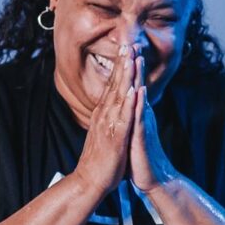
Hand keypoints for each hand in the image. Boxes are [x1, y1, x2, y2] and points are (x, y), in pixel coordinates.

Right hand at [74, 45, 136, 198]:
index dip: (120, 68)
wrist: (90, 181)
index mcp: (103, 114)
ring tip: (131, 58)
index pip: (112, 86)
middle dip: (123, 64)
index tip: (126, 50)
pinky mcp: (115, 137)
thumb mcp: (105, 133)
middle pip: (115, 85)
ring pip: (119, 96)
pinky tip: (134, 89)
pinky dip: (129, 102)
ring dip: (126, 76)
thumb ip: (108, 119)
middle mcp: (104, 115)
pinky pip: (124, 117)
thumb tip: (111, 109)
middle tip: (129, 43)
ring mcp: (109, 125)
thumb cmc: (100, 160)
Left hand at [128, 50, 176, 192]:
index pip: (133, 88)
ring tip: (138, 59)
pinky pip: (140, 118)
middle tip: (134, 43)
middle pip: (138, 86)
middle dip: (135, 66)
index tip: (127, 50)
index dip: (130, 69)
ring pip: (140, 98)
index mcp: (138, 115)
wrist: (155, 179)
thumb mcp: (134, 134)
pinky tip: (139, 91)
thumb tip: (130, 107)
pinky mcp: (142, 138)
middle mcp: (143, 117)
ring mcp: (143, 126)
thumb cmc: (142, 159)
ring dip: (139, 78)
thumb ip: (132, 119)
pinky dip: (139, 104)